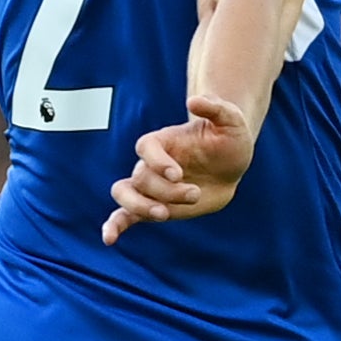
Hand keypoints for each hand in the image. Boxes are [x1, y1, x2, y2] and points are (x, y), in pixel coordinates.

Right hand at [102, 94, 253, 243]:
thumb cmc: (228, 139)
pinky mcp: (155, 206)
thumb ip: (215, 107)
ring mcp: (151, 187)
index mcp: (163, 142)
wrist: (230, 164)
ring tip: (166, 214)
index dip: (157, 162)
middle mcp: (151, 164)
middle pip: (141, 177)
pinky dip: (115, 226)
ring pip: (127, 195)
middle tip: (192, 194)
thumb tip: (194, 101)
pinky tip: (109, 239)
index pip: (145, 148)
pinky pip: (126, 216)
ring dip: (143, 208)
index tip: (179, 173)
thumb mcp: (231, 119)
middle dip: (165, 190)